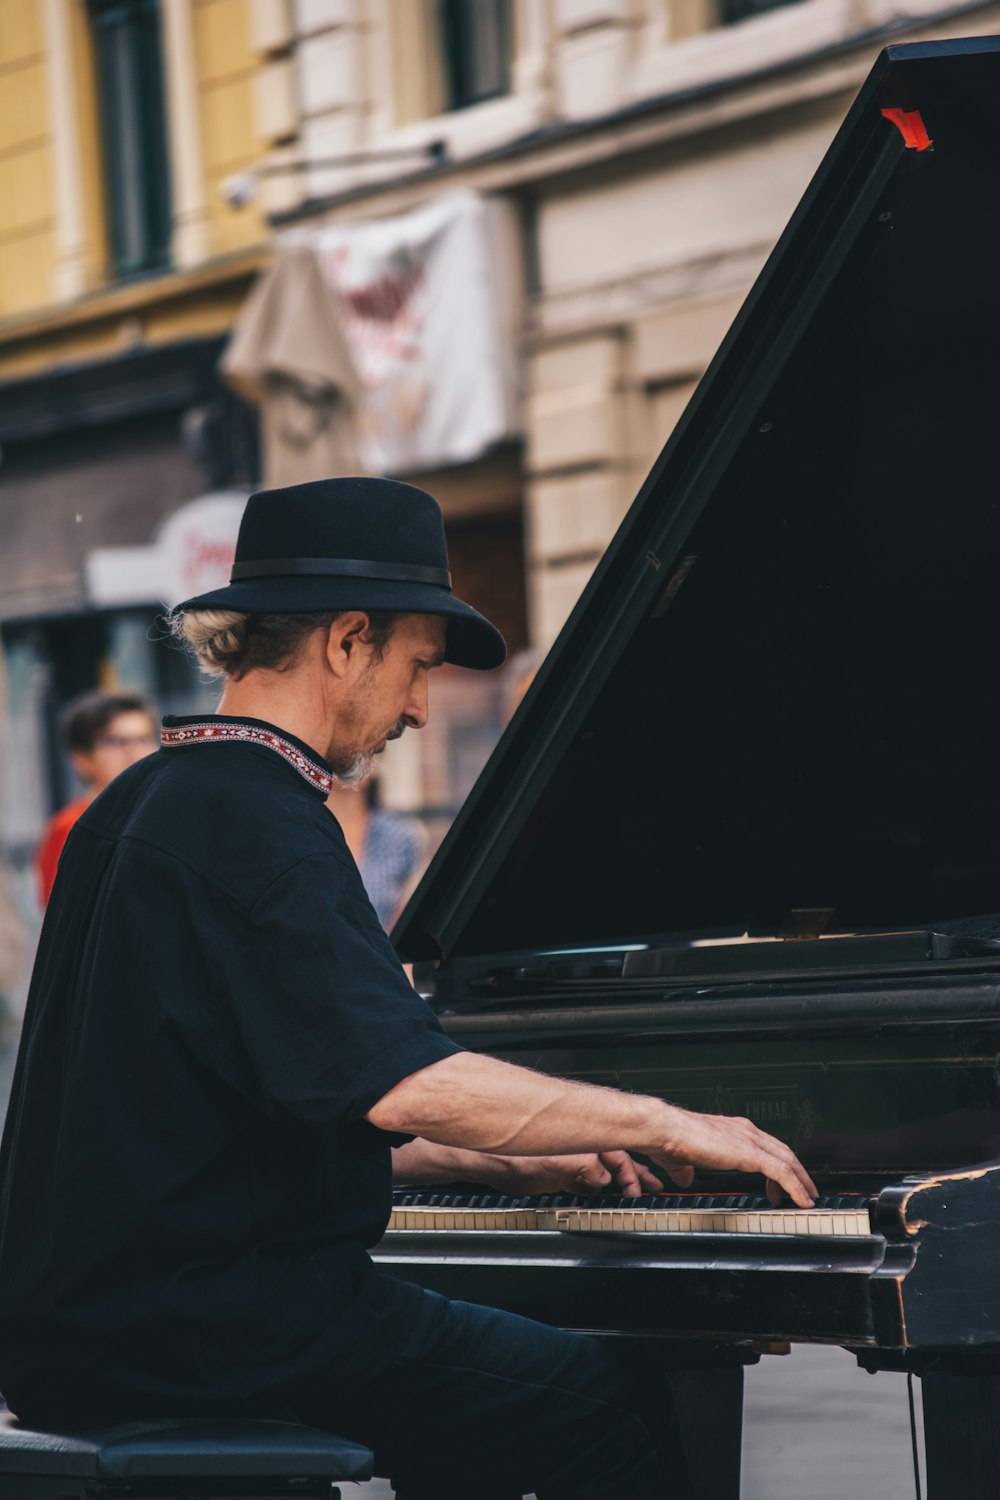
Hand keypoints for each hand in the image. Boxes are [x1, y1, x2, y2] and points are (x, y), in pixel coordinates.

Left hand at [500, 1151, 664, 1196]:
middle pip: (619, 1160)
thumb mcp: (559, 1166)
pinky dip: (604, 1187)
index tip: (645, 1189)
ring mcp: (573, 1160)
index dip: (635, 1174)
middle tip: (657, 1187)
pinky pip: (591, 1180)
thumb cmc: (518, 1160)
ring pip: (607, 1170)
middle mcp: (582, 1147)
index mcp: (585, 1141)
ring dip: (624, 1181)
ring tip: (641, 1190)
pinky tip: (609, 1193)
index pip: (621, 1155)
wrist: (493, 1167)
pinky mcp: (563, 1173)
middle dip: (638, 1174)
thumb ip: (587, 1170)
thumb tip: (605, 1179)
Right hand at [651, 1106, 817, 1207]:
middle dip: (797, 1172)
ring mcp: (750, 1139)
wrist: (666, 1129)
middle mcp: (745, 1130)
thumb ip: (686, 1169)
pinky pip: (782, 1172)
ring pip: (788, 1160)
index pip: (765, 1146)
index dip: (777, 1164)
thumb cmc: (670, 1139)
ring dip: (801, 1181)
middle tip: (805, 1191)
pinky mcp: (750, 1153)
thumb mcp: (681, 1159)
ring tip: (808, 1199)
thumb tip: (686, 1178)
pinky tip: (801, 1200)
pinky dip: (795, 1187)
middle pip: (783, 1151)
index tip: (780, 1184)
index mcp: (733, 1130)